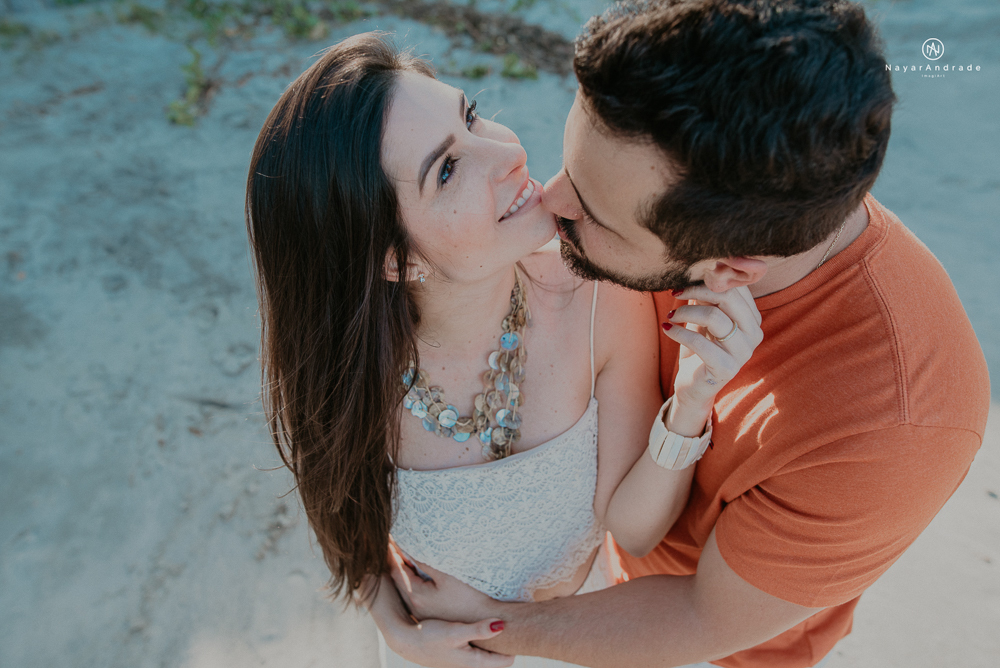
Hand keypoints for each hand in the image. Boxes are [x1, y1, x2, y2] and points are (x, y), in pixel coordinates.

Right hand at [386, 618, 513, 667]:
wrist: (406, 641)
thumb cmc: (431, 636)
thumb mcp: (456, 631)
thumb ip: (479, 630)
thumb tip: (502, 626)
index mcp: (475, 662)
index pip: (506, 661)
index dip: (515, 647)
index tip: (522, 631)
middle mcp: (471, 665)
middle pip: (499, 658)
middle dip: (507, 644)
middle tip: (514, 624)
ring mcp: (464, 660)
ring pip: (487, 652)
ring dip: (493, 640)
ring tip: (499, 622)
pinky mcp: (457, 653)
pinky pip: (477, 648)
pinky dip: (482, 639)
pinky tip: (479, 625)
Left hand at [389, 544, 501, 623]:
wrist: (486, 619)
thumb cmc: (470, 597)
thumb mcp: (448, 575)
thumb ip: (426, 562)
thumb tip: (410, 549)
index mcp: (417, 596)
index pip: (397, 569)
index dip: (392, 552)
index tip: (388, 537)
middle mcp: (415, 607)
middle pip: (398, 579)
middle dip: (393, 560)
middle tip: (389, 542)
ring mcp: (422, 613)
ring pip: (404, 587)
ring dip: (401, 571)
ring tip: (398, 553)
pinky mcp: (430, 614)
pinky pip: (413, 593)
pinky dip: (409, 580)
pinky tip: (414, 573)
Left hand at [662, 285, 762, 407]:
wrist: (694, 386)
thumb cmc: (699, 347)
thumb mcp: (702, 317)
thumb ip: (705, 295)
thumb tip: (699, 268)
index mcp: (752, 318)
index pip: (736, 286)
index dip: (709, 278)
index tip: (685, 279)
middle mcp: (754, 334)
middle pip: (728, 297)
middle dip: (696, 289)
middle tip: (675, 292)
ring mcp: (743, 353)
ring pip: (714, 317)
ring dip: (685, 311)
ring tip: (670, 315)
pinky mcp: (726, 369)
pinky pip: (699, 342)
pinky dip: (678, 332)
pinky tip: (667, 328)